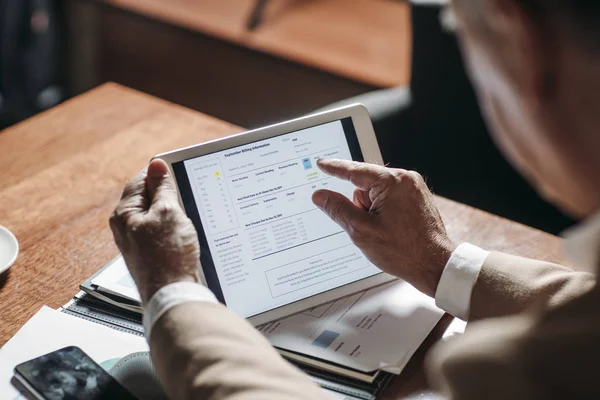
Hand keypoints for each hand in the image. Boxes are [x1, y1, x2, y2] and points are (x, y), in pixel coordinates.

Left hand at [110, 159, 200, 303]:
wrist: (172, 294)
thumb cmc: (168, 256)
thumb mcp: (168, 212)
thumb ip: (162, 188)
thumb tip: (157, 166)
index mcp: (124, 214)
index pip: (139, 181)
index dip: (159, 174)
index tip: (176, 171)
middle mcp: (126, 228)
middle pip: (148, 199)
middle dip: (168, 196)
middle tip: (184, 198)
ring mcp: (138, 243)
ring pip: (157, 217)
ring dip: (173, 214)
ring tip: (186, 221)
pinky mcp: (150, 255)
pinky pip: (162, 233)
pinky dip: (174, 230)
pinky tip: (185, 237)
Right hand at [312, 159, 455, 296]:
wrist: (434, 265)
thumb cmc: (405, 251)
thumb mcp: (361, 230)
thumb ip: (337, 209)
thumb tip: (320, 195)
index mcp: (393, 182)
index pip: (355, 170)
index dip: (334, 168)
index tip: (322, 164)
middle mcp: (406, 179)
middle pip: (365, 185)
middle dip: (361, 205)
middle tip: (369, 227)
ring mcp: (414, 188)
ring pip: (377, 193)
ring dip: (372, 210)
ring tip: (384, 231)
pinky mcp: (417, 198)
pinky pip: (390, 198)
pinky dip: (383, 212)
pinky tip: (391, 229)